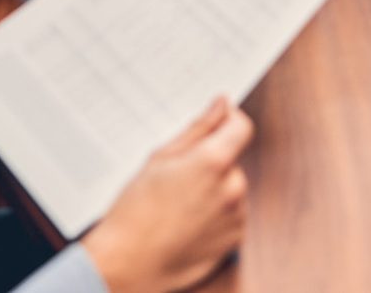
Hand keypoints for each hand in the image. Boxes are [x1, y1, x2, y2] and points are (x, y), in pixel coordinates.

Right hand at [83, 98, 251, 292]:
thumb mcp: (161, 158)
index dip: (229, 120)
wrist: (128, 264)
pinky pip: (232, 213)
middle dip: (213, 160)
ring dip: (216, 187)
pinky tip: (189, 220)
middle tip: (181, 174)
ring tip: (181, 202)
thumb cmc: (137, 210)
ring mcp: (236, 217)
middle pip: (233, 159)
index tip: (217, 121)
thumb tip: (221, 106)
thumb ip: (199, 128)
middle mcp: (232, 189)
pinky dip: (217, 212)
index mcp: (214, 162)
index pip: (242, 126)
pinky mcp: (235, 240)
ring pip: (232, 186)